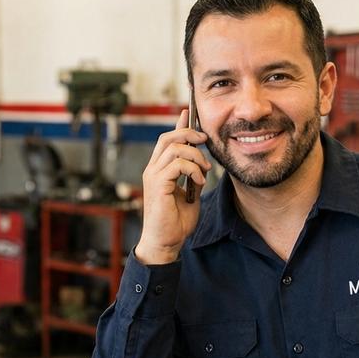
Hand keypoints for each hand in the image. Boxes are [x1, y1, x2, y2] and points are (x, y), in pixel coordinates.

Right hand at [134, 109, 209, 264]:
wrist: (166, 243)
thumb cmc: (175, 223)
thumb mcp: (189, 194)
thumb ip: (193, 177)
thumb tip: (202, 164)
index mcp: (158, 170)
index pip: (167, 140)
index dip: (178, 125)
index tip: (189, 114)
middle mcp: (153, 170)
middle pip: (168, 137)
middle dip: (189, 134)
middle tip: (205, 141)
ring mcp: (153, 176)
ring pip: (174, 148)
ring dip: (196, 156)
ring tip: (204, 171)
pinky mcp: (158, 185)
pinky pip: (177, 165)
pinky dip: (193, 169)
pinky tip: (198, 181)